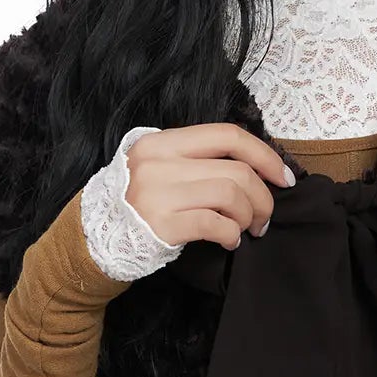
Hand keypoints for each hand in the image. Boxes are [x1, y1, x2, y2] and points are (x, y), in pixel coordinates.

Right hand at [124, 123, 293, 251]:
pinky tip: (230, 242)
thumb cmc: (138, 205)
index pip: (227, 135)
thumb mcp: (159, 168)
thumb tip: (255, 170)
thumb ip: (196, 161)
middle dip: (263, 197)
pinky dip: (232, 235)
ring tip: (247, 230)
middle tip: (264, 218)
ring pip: (231, 195)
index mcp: (162, 142)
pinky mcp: (162, 224)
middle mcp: (159, 162)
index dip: (264, 155)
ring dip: (250, 217)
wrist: (93, 239)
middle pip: (236, 170)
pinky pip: (217, 224)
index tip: (284, 177)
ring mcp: (158, 192)